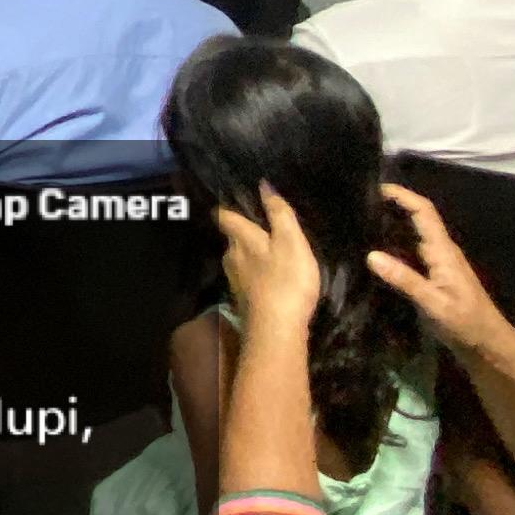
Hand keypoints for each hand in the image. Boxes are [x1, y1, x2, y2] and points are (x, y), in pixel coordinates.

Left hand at [216, 184, 324, 337]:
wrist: (276, 330)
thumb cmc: (286, 280)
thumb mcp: (291, 241)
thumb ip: (278, 213)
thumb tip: (262, 184)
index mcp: (240, 239)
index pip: (224, 215)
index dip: (227, 206)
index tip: (234, 199)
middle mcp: (230, 257)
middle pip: (232, 238)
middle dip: (244, 231)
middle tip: (263, 226)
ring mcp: (234, 280)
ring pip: (239, 259)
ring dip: (251, 254)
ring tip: (269, 251)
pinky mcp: (243, 299)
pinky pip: (247, 278)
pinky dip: (256, 274)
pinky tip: (269, 278)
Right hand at [364, 181, 514, 354]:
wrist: (487, 344)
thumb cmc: (465, 322)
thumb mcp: (434, 303)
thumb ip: (404, 279)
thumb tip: (371, 255)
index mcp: (443, 251)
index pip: (423, 212)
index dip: (403, 196)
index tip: (376, 188)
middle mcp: (441, 252)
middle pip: (417, 219)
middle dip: (393, 207)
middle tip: (359, 206)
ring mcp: (438, 264)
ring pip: (413, 236)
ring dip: (392, 227)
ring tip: (361, 225)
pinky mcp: (434, 277)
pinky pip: (412, 254)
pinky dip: (394, 247)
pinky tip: (376, 255)